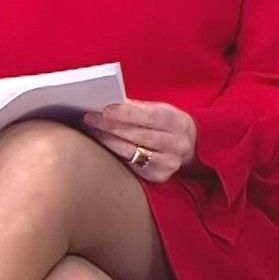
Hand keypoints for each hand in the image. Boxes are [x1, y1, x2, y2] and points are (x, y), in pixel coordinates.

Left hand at [82, 101, 196, 181]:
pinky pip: (131, 165)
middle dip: (109, 126)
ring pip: (131, 151)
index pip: (149, 116)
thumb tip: (107, 104)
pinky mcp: (159, 176)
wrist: (189, 144)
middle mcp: (177, 144)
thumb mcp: (159, 109)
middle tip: (88, 118)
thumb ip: (137, 107)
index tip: (104, 109)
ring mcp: (169, 162)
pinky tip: (102, 144)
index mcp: (177, 122)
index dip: (125, 113)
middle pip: (137, 135)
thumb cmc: (166, 122)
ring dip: (107, 140)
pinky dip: (114, 153)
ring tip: (91, 130)